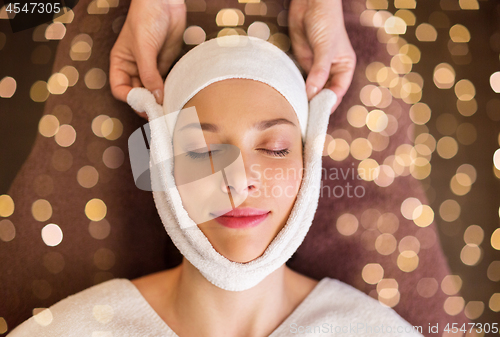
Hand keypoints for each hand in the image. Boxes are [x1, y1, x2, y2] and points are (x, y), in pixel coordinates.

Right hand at [109, 0, 185, 119]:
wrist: (165, 2)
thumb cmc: (146, 19)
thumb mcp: (144, 48)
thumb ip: (149, 74)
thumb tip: (156, 98)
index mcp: (121, 63)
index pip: (120, 89)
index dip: (131, 99)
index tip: (145, 105)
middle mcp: (134, 68)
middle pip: (137, 93)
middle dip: (147, 103)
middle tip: (160, 113)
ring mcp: (150, 67)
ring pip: (152, 91)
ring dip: (159, 100)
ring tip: (169, 109)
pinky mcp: (165, 64)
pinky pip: (165, 83)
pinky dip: (169, 91)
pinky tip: (175, 97)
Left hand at [289, 0, 355, 112]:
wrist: (310, 3)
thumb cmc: (325, 21)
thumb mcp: (325, 48)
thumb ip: (319, 71)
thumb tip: (312, 94)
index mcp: (344, 67)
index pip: (337, 91)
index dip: (328, 103)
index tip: (317, 114)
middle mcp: (331, 70)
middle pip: (324, 93)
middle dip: (315, 104)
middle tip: (304, 118)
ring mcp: (316, 67)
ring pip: (311, 89)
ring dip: (305, 98)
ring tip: (296, 111)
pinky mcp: (303, 63)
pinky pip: (300, 80)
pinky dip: (296, 88)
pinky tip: (290, 97)